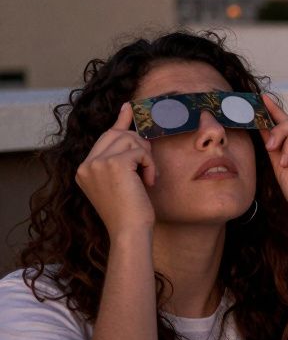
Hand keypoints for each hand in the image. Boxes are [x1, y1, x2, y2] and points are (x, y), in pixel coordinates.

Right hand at [76, 103, 156, 233]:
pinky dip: (150, 164)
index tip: (129, 107)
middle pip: (118, 134)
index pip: (105, 137)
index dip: (121, 122)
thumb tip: (130, 131)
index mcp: (84, 169)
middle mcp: (85, 164)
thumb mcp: (123, 181)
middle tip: (148, 167)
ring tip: (147, 178)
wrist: (130, 231)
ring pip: (131, 139)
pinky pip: (140, 151)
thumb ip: (122, 156)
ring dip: (147, 157)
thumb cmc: (131, 211)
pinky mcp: (113, 164)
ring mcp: (96, 163)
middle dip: (139, 146)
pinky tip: (149, 181)